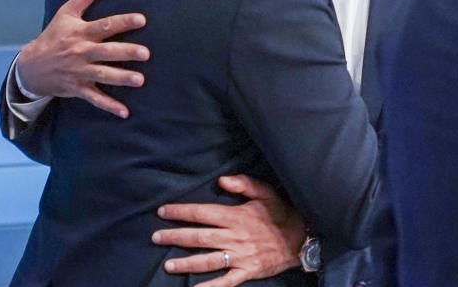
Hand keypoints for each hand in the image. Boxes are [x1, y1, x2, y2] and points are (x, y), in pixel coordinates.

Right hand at [16, 0, 149, 117]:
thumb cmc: (54, 36)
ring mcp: (79, 72)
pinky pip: (95, 99)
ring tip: (140, 80)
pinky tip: (125, 112)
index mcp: (80, 33)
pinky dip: (109, 106)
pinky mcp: (77, 89)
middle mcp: (80, 53)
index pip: (104, 26)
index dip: (123, 22)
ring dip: (121, 79)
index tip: (142, 20)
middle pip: (106, 52)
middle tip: (146, 53)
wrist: (30, 66)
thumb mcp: (66, 13)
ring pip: (103, 76)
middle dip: (126, 53)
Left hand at [152, 175, 305, 286]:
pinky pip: (225, 282)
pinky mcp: (246, 272)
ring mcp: (239, 256)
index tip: (163, 211)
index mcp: (236, 216)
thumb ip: (244, 184)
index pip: (203, 213)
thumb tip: (221, 181)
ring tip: (167, 265)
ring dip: (186, 263)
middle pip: (199, 237)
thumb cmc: (283, 212)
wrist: (303, 236)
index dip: (181, 212)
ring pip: (207, 260)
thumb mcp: (266, 191)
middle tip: (155, 237)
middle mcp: (234, 237)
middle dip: (175, 237)